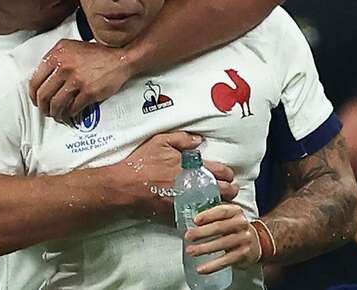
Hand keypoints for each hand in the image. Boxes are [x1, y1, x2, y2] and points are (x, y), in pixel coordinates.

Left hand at [29, 39, 132, 121]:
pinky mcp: (88, 92)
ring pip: (56, 104)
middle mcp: (64, 67)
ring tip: (57, 115)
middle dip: (43, 107)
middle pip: (44, 95)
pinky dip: (70, 114)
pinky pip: (73, 108)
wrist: (120, 58)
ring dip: (55, 114)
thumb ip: (55, 59)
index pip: (35, 80)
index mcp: (57, 55)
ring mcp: (76, 80)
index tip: (36, 100)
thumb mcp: (70, 48)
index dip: (33, 94)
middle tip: (45, 111)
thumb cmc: (96, 54)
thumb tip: (42, 79)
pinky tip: (70, 114)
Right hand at [116, 132, 238, 222]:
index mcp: (192, 168)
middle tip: (232, 191)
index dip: (228, 174)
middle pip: (221, 192)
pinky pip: (194, 218)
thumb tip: (199, 141)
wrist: (124, 186)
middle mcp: (192, 187)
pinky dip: (201, 216)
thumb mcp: (160, 141)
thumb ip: (182, 139)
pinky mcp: (176, 215)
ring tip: (221, 203)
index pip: (220, 172)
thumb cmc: (141, 163)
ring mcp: (185, 203)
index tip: (229, 176)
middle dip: (230, 191)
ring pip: (211, 207)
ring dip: (218, 205)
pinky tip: (203, 215)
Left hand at [184, 204, 259, 273]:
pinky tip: (201, 268)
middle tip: (188, 236)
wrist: (256, 242)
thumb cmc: (234, 228)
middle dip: (201, 232)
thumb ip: (214, 213)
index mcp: (236, 212)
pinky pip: (226, 261)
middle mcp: (242, 224)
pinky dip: (212, 266)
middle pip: (219, 227)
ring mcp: (244, 239)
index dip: (208, 215)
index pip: (222, 211)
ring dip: (203, 249)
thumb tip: (190, 213)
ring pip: (221, 244)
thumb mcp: (228, 215)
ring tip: (191, 251)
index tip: (195, 220)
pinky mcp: (244, 254)